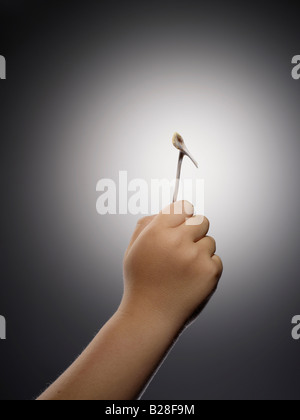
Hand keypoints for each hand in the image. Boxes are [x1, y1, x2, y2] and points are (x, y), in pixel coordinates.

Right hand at [121, 201, 222, 329]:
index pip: (182, 206)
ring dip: (200, 251)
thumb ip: (147, 224)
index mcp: (157, 231)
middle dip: (195, 231)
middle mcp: (177, 240)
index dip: (183, 214)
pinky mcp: (210, 272)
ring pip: (209, 241)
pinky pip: (216, 259)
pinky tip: (191, 280)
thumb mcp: (133, 249)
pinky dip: (207, 268)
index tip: (183, 221)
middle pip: (201, 220)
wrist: (150, 316)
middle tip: (185, 246)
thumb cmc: (141, 282)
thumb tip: (168, 210)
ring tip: (184, 269)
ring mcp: (196, 256)